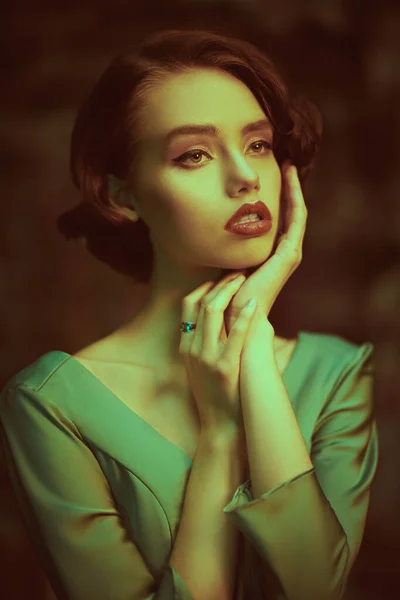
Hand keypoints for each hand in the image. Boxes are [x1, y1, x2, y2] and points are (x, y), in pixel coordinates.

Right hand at [179, 273, 257, 432]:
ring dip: (229, 291)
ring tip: (244, 279)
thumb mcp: (201, 367)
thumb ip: (205, 344)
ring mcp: (206, 358)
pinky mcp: (224, 368)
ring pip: (211, 313)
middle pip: (200, 304)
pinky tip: (254, 304)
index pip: (187, 306)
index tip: (218, 276)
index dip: (203, 287)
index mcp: (186, 347)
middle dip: (219, 283)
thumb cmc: (216, 395)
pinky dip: (244, 316)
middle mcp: (192, 349)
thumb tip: (222, 320)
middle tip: (237, 271)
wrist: (220, 426)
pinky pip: (234, 335)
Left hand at [224, 162, 307, 334]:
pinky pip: (296, 219)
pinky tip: (290, 180)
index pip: (277, 219)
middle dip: (288, 188)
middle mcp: (283, 253)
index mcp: (270, 254)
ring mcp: (288, 254)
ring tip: (290, 166)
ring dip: (294, 188)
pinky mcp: (289, 256)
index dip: (276, 197)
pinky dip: (295, 198)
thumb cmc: (223, 294)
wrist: (232, 318)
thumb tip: (201, 224)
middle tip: (286, 163)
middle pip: (290, 213)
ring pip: (297, 212)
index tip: (270, 176)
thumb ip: (223, 244)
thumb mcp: (224, 260)